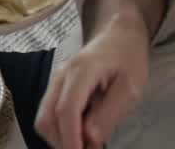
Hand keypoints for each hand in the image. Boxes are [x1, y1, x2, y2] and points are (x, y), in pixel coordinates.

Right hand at [36, 12, 150, 148]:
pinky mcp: (57, 87)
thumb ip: (108, 114)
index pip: (66, 110)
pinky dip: (61, 129)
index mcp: (81, 72)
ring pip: (44, 118)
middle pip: (47, 117)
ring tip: (86, 144)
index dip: (70, 138)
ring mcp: (56, 81)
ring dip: (61, 137)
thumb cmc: (127, 59)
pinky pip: (49, 113)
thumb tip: (89, 138)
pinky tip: (80, 133)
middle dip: (63, 142)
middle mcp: (61, 76)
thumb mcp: (130, 89)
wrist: (118, 36)